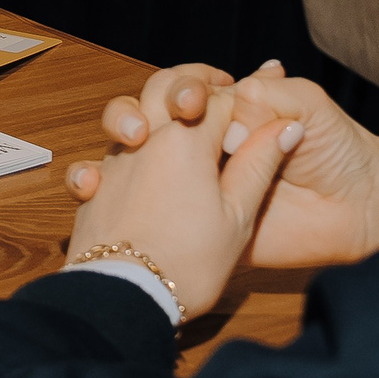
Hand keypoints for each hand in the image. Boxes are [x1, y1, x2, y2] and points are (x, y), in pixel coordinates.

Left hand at [64, 67, 298, 316]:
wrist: (125, 295)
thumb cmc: (189, 260)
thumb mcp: (238, 215)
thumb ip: (259, 164)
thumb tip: (285, 127)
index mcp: (186, 140)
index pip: (220, 100)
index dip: (241, 102)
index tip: (254, 112)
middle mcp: (145, 139)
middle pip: (165, 86)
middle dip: (193, 81)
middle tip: (217, 89)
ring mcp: (113, 161)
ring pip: (126, 112)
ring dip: (149, 109)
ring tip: (172, 122)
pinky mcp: (94, 186)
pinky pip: (99, 154)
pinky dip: (113, 153)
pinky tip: (125, 164)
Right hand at [66, 61, 378, 267]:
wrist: (360, 207)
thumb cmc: (337, 148)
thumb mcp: (306, 104)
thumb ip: (264, 95)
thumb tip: (222, 113)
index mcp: (225, 111)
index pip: (181, 90)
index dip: (177, 89)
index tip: (193, 102)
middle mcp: (203, 145)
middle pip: (147, 117)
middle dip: (137, 112)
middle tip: (154, 127)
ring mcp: (195, 184)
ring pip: (135, 159)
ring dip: (119, 145)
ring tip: (134, 145)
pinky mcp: (200, 223)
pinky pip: (150, 212)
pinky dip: (118, 196)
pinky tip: (103, 187)